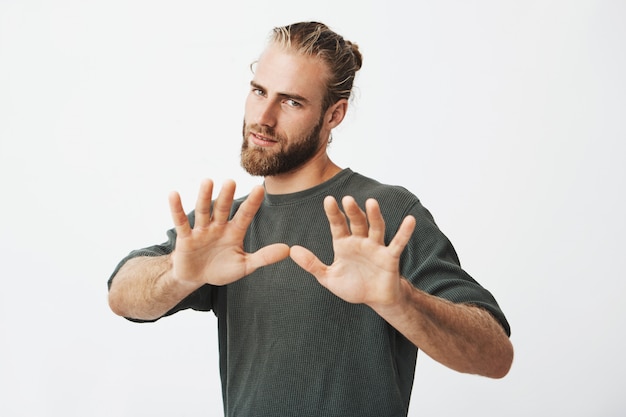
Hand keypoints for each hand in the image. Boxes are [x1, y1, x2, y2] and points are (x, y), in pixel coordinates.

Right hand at [169, 179, 289, 286]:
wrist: (197, 277)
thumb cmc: (222, 269)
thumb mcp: (245, 265)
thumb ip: (264, 257)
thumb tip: (288, 250)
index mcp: (234, 232)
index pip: (245, 215)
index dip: (252, 203)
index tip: (259, 189)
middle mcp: (218, 227)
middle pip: (223, 209)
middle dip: (226, 196)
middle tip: (231, 181)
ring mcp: (201, 231)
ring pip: (203, 211)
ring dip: (205, 197)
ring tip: (207, 181)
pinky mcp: (185, 238)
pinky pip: (181, 222)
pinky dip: (176, 209)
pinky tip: (173, 194)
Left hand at [290, 195, 415, 307]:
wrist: (375, 300)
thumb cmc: (353, 286)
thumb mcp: (328, 278)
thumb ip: (311, 264)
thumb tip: (292, 251)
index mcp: (344, 244)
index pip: (337, 225)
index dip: (333, 213)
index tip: (328, 200)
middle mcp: (360, 241)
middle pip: (357, 222)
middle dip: (352, 211)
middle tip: (347, 199)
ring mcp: (376, 247)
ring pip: (376, 228)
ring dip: (374, 216)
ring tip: (372, 202)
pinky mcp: (390, 257)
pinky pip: (398, 243)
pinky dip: (404, 232)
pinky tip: (410, 220)